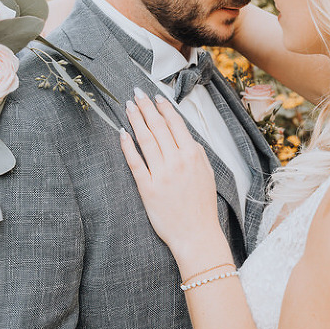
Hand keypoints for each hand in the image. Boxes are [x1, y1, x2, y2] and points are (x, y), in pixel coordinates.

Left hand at [120, 90, 228, 272]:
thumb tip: (187, 139)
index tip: (156, 97)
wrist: (196, 235)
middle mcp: (177, 162)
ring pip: (145, 140)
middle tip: (136, 93)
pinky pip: (135, 162)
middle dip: (146, 107)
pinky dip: (127, 146)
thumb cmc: (202, 207)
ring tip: (128, 106)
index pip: (176, 125)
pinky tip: (122, 133)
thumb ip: (198, 154)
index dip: (164, 108)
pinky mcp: (147, 188)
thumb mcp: (208, 175)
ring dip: (136, 120)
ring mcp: (161, 174)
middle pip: (158, 128)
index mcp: (193, 156)